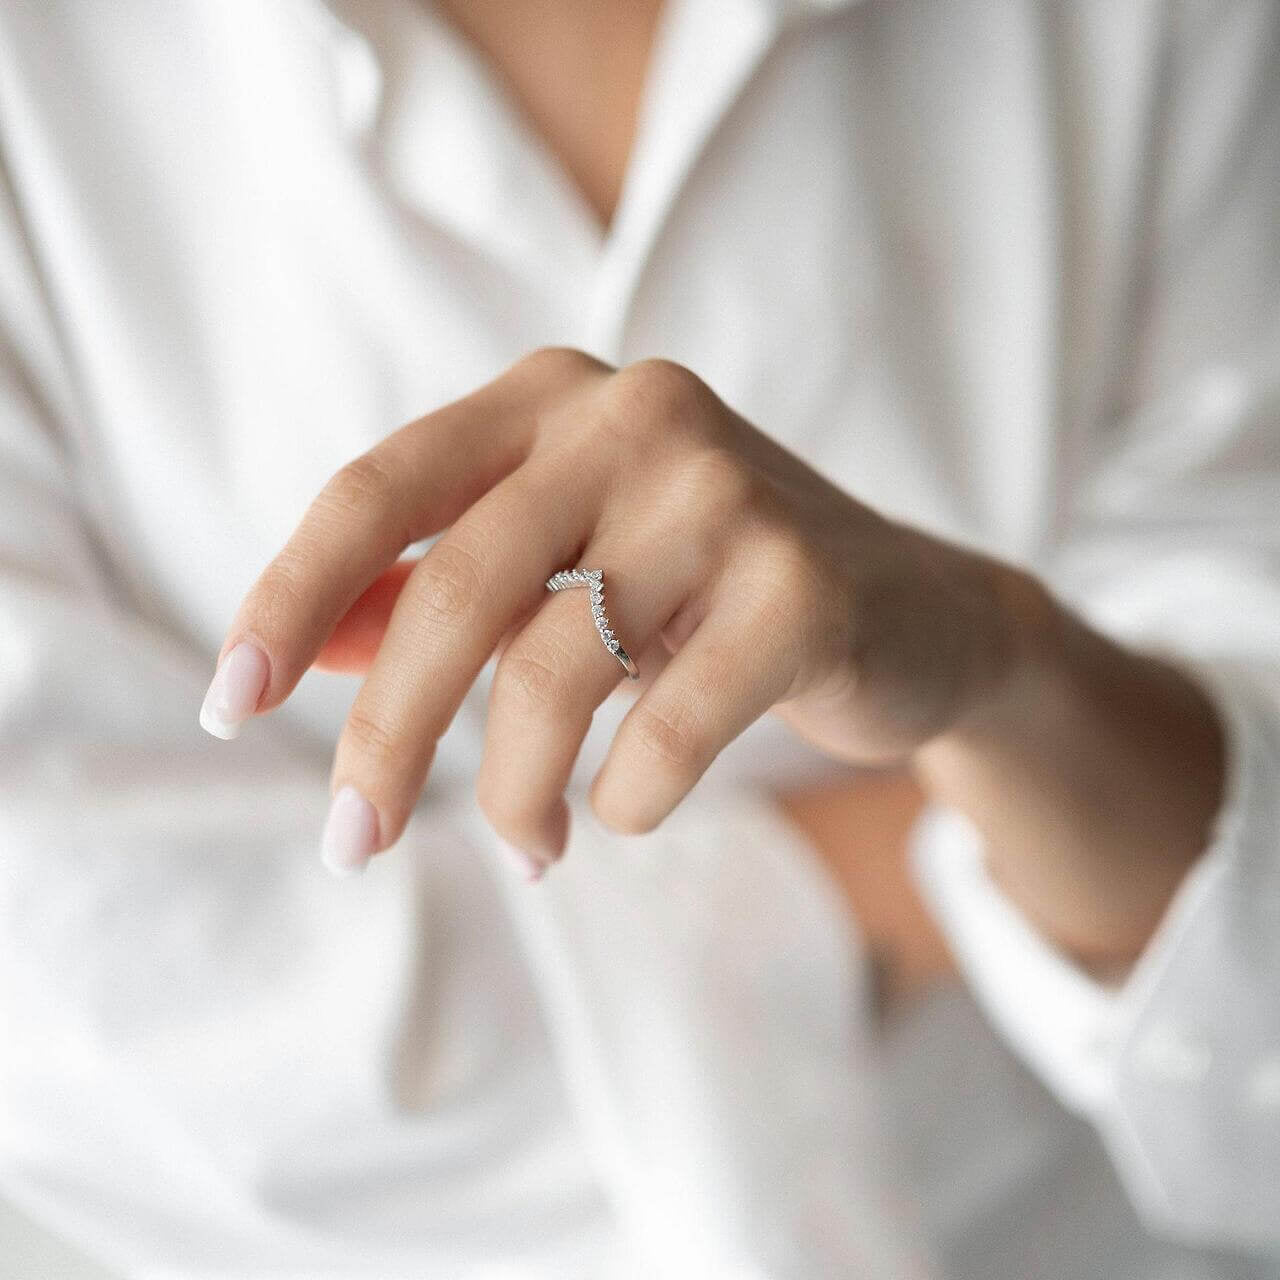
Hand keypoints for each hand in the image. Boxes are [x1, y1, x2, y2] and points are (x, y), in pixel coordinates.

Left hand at [199, 348, 1033, 876]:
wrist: (913, 612)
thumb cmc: (708, 593)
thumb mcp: (569, 567)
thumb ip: (437, 589)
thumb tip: (309, 648)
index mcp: (552, 398)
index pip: (380, 487)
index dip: (290, 594)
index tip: (231, 702)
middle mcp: (633, 416)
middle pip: (455, 590)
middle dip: (386, 736)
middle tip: (351, 842)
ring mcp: (727, 492)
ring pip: (554, 670)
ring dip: (515, 790)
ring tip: (527, 846)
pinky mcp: (805, 585)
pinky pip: (664, 729)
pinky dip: (622, 798)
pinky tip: (624, 807)